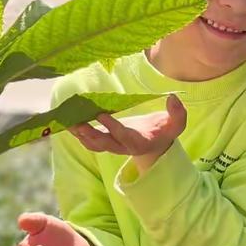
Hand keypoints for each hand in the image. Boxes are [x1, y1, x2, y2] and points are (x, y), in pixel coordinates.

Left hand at [69, 94, 186, 170]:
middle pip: (104, 144)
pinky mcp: (106, 142)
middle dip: (89, 134)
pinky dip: (78, 133)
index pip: (124, 136)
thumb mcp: (176, 125)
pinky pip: (89, 141)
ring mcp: (113, 146)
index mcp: (139, 142)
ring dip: (80, 135)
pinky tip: (69, 122)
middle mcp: (123, 147)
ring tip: (67, 122)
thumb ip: (177, 114)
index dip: (112, 127)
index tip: (100, 114)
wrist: (156, 143)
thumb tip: (173, 98)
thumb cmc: (165, 131)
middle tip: (76, 122)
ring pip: (93, 145)